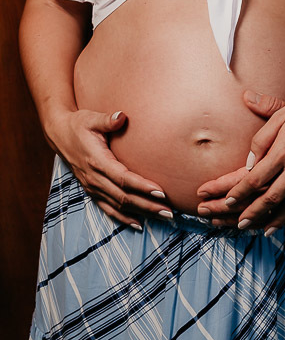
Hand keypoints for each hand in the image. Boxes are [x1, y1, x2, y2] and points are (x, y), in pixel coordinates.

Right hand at [47, 108, 169, 228]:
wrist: (59, 135)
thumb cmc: (79, 125)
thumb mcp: (91, 119)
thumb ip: (107, 120)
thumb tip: (121, 116)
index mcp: (97, 161)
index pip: (123, 178)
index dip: (142, 187)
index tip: (161, 191)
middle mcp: (94, 178)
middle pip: (124, 197)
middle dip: (148, 205)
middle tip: (170, 211)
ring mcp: (92, 187)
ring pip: (119, 206)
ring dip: (141, 213)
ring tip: (163, 216)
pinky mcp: (92, 191)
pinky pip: (108, 209)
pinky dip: (123, 218)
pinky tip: (139, 224)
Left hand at [197, 83, 284, 231]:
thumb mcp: (281, 115)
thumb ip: (261, 139)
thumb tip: (248, 163)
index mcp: (283, 151)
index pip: (255, 179)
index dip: (239, 192)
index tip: (228, 201)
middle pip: (271, 198)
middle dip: (253, 213)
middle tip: (240, 224)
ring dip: (277, 221)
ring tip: (265, 230)